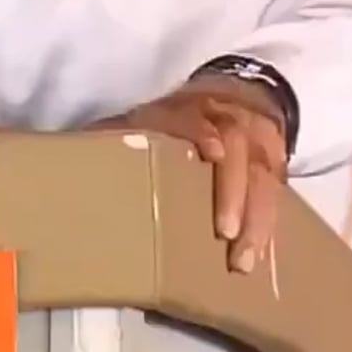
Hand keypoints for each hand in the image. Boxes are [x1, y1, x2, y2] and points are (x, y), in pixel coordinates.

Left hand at [91, 75, 289, 273]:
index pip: (196, 115)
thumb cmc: (178, 117)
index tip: (212, 152)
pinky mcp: (278, 161)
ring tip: (244, 258)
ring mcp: (258, 140)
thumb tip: (73, 152)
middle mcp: (227, 120)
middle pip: (238, 149)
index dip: (203, 130)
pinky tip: (262, 250)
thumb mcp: (146, 117)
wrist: (238, 94)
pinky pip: (278, 192)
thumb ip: (115, 134)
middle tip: (226, 232)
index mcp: (187, 109)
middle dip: (234, 191)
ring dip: (257, 218)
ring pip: (263, 176)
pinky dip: (271, 221)